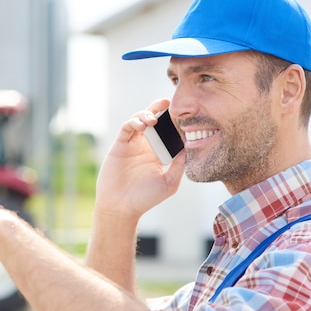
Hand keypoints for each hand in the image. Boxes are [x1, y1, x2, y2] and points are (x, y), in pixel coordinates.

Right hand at [95, 99, 184, 220]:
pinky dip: (135, 121)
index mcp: (158, 153)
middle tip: (169, 103)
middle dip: (161, 109)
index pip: (168, 132)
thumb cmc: (144, 199)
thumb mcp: (169, 183)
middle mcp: (145, 145)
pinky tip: (143, 124)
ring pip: (140, 119)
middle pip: (154, 120)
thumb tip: (190, 148)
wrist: (121, 207)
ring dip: (147, 114)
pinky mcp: (120, 144)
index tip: (185, 114)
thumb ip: (179, 166)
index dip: (174, 122)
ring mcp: (132, 144)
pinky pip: (127, 127)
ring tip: (154, 119)